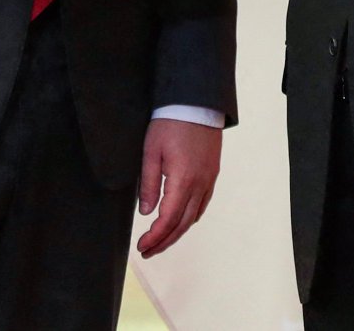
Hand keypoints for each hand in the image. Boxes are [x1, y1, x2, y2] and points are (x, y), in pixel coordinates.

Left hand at [136, 118, 221, 257]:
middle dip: (164, 241)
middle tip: (148, 251)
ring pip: (194, 216)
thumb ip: (149, 184)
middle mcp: (200, 184)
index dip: (155, 237)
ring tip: (161, 240)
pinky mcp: (212, 173)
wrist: (196, 102)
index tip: (142, 246)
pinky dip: (190, 217)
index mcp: (183, 180)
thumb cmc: (170, 122)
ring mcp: (209, 179)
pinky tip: (180, 220)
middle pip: (182, 224)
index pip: (168, 220)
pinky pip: (202, 204)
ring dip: (177, 232)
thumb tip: (146, 212)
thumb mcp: (151, 152)